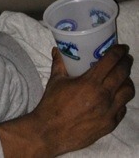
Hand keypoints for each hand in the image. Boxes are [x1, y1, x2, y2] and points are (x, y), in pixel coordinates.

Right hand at [0, 44, 134, 156]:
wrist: (52, 131)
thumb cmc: (52, 104)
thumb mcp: (55, 81)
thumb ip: (59, 63)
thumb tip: (58, 50)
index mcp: (90, 83)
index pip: (110, 62)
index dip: (118, 52)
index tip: (122, 47)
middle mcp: (103, 96)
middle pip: (123, 75)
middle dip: (126, 63)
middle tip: (125, 57)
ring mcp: (109, 111)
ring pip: (128, 92)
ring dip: (127, 81)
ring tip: (123, 76)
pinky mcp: (110, 124)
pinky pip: (123, 108)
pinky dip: (122, 99)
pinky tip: (116, 96)